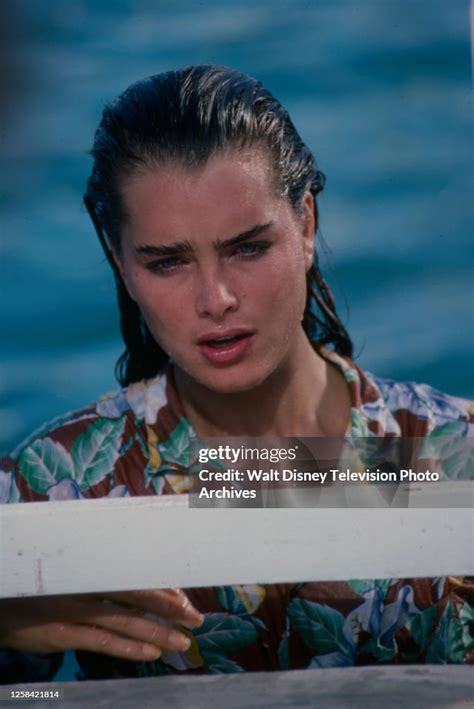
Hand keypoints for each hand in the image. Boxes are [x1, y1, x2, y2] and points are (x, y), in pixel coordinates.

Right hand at [0, 588, 203, 661]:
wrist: (2, 602)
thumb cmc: (46, 588)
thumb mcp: (75, 575)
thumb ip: (105, 580)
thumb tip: (144, 586)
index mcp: (95, 566)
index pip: (138, 574)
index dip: (164, 588)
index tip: (185, 600)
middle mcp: (88, 584)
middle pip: (138, 594)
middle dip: (170, 608)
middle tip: (195, 619)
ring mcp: (76, 609)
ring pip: (125, 620)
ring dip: (157, 632)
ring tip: (182, 642)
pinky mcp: (63, 632)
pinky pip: (103, 641)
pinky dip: (129, 648)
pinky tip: (150, 653)